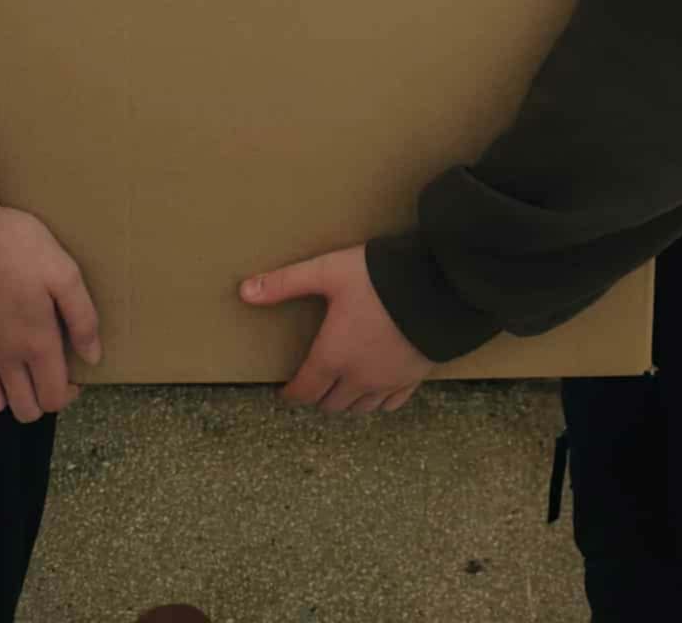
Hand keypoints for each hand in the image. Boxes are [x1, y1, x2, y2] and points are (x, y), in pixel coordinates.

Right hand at [0, 202, 100, 421]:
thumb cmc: (14, 244)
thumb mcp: (63, 272)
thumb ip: (82, 317)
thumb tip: (92, 356)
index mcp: (35, 343)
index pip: (53, 398)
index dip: (68, 395)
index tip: (74, 377)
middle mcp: (2, 356)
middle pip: (22, 410)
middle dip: (39, 401)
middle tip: (45, 372)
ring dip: (3, 395)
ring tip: (13, 369)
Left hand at [240, 245, 432, 413]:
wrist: (437, 286)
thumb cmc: (378, 278)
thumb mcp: (327, 272)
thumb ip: (285, 283)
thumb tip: (244, 292)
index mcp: (333, 356)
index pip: (305, 390)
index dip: (292, 394)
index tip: (286, 392)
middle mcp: (359, 377)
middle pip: (331, 404)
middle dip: (319, 396)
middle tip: (313, 384)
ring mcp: (388, 381)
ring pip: (361, 408)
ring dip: (347, 401)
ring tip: (341, 387)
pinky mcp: (414, 378)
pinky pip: (392, 403)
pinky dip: (379, 401)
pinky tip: (377, 389)